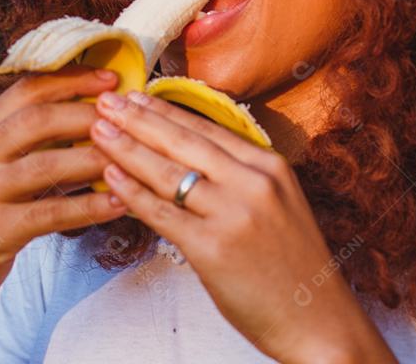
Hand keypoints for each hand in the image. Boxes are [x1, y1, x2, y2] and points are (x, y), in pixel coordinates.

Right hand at [0, 66, 127, 360]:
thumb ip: (23, 137)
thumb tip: (89, 110)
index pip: (27, 90)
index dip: (72, 80)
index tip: (111, 78)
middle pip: (38, 120)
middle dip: (88, 114)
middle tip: (127, 118)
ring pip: (46, 165)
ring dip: (94, 159)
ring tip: (131, 158)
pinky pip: (50, 213)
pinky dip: (89, 207)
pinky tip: (119, 203)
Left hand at [90, 91, 397, 363]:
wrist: (317, 320)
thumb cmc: (292, 265)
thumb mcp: (279, 203)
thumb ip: (241, 177)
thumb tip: (190, 155)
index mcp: (270, 166)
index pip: (207, 128)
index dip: (166, 110)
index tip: (136, 96)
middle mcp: (253, 182)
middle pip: (183, 141)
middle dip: (138, 119)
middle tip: (105, 102)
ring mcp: (234, 214)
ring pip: (168, 173)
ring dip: (127, 149)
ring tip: (98, 131)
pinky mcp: (213, 248)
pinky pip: (162, 213)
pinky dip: (132, 193)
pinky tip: (110, 177)